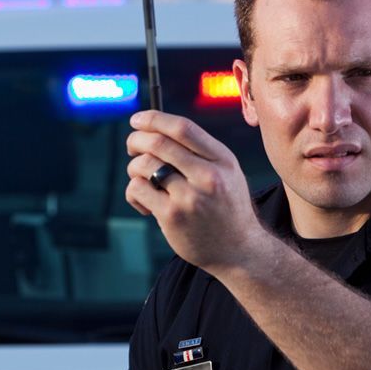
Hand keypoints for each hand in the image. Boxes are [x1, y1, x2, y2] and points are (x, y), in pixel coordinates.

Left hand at [125, 110, 268, 273]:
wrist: (239, 250)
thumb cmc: (226, 208)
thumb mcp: (227, 173)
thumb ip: (200, 152)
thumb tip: (156, 129)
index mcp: (222, 159)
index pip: (183, 128)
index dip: (154, 119)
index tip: (137, 119)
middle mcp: (208, 175)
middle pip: (158, 142)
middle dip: (136, 140)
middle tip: (132, 147)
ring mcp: (190, 196)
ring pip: (144, 165)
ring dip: (134, 168)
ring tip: (142, 181)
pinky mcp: (172, 216)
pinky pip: (138, 189)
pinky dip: (134, 192)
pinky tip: (145, 204)